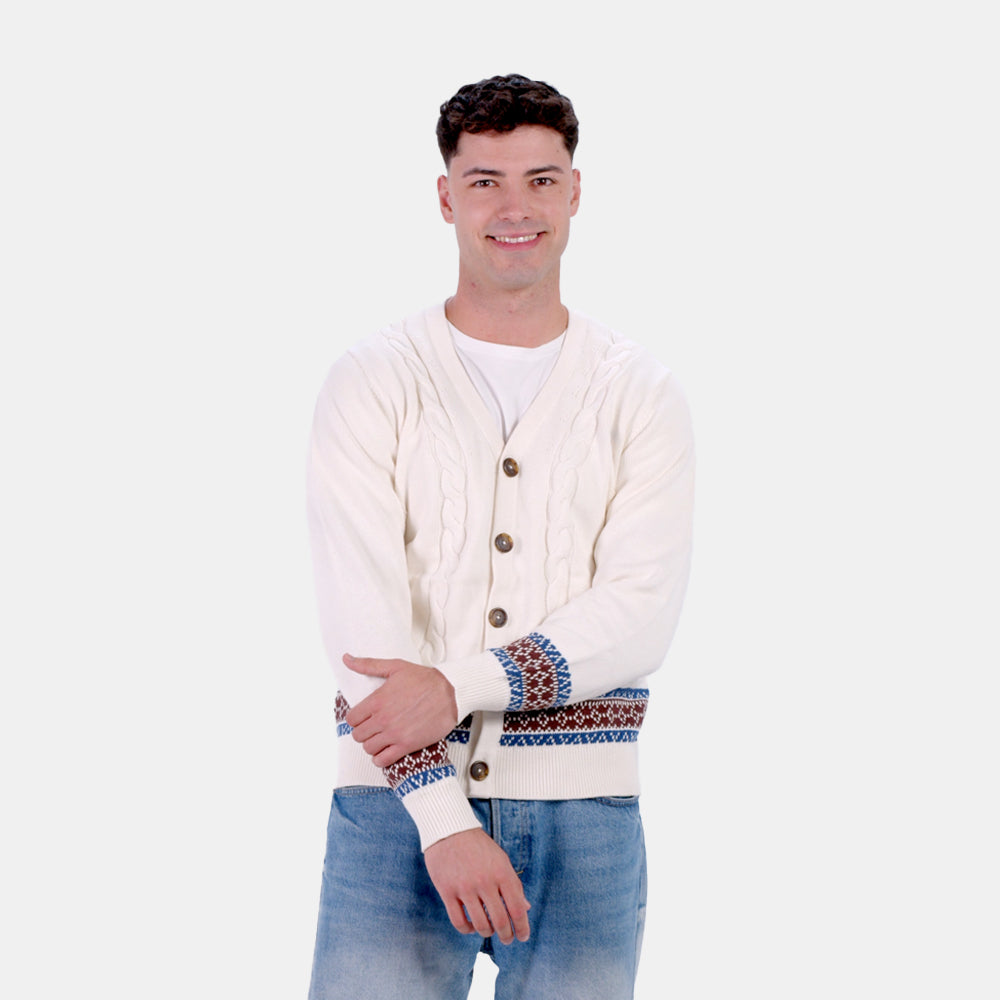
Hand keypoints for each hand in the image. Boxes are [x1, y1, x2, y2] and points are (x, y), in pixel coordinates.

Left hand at [343, 655, 457, 766]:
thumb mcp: (395, 667)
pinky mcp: (407, 745)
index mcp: (377, 700)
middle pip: (358, 735)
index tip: (364, 717)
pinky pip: (383, 760)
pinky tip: (386, 750)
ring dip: (372, 744)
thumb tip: (346, 658)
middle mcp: (382, 719)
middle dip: (363, 731)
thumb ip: (368, 665)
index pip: (351, 719)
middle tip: (373, 727)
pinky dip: (381, 758)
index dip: (356, 718)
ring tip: (380, 738)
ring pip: (368, 749)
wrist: (450, 693)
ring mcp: (394, 734)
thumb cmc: (424, 679)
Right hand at [424, 829, 530, 944]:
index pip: (518, 908)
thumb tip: (526, 908)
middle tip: (507, 939)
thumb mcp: (501, 860)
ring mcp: (465, 887)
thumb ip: (513, 884)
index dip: (523, 927)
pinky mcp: (447, 891)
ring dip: (488, 933)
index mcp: (502, 872)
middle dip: (507, 935)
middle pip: (501, 921)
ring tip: (490, 931)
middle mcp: (485, 881)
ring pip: (481, 924)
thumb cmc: (478, 846)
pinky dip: (467, 930)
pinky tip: (471, 927)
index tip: (523, 936)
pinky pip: (459, 922)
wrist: (450, 830)